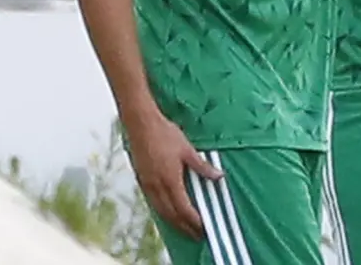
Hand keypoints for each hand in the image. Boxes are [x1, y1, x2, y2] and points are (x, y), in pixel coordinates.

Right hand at [122, 108, 222, 238]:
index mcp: (170, 180)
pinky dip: (163, 212)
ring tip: (184, 228)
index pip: (183, 208)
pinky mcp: (142, 180)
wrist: (141, 126)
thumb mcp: (188, 150)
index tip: (202, 228)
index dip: (193, 221)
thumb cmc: (165, 135)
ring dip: (173, 222)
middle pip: (172, 214)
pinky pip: (153, 203)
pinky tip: (168, 212)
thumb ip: (202, 166)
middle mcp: (157, 187)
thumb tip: (219, 177)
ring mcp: (148, 184)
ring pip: (161, 211)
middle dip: (184, 227)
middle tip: (196, 234)